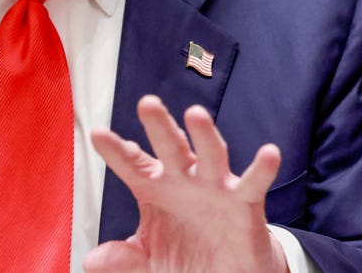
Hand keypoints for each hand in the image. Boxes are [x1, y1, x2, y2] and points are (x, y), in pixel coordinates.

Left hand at [86, 95, 288, 272]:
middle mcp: (185, 180)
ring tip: (195, 115)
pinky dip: (262, 169)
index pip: (132, 165)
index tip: (98, 134)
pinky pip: (254, 184)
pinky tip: (268, 153)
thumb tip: (93, 262)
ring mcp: (215, 187)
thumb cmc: (186, 255)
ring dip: (204, 136)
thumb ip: (122, 260)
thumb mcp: (148, 259)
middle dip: (160, 126)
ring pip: (209, 155)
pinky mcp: (245, 202)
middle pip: (170, 148)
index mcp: (155, 188)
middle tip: (147, 104)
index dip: (115, 151)